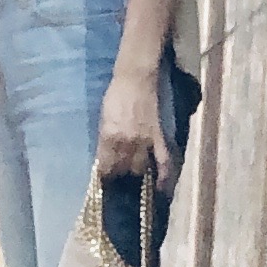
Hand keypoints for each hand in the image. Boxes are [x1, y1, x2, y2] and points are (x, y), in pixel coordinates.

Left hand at [95, 70, 170, 185]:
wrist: (135, 78)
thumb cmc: (116, 95)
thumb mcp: (104, 118)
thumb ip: (104, 140)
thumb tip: (105, 159)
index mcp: (109, 136)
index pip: (106, 165)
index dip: (105, 176)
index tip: (105, 182)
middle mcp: (126, 142)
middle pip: (123, 169)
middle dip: (120, 177)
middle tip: (120, 182)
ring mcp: (144, 141)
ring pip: (140, 168)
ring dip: (137, 177)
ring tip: (135, 183)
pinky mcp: (158, 138)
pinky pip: (163, 161)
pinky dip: (163, 177)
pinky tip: (161, 189)